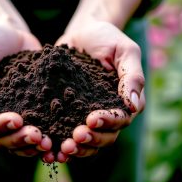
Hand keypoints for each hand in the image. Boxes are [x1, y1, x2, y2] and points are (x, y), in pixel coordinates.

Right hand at [0, 22, 53, 161]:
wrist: (12, 34)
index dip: (0, 125)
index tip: (17, 120)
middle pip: (4, 139)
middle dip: (21, 139)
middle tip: (38, 136)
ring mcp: (16, 116)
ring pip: (21, 141)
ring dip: (34, 146)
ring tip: (49, 143)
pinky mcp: (34, 112)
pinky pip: (40, 130)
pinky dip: (47, 138)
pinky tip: (59, 140)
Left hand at [55, 21, 144, 160]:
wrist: (82, 33)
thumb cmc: (107, 38)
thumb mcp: (125, 50)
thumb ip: (132, 75)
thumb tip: (133, 105)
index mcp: (123, 102)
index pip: (120, 119)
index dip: (108, 122)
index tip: (91, 118)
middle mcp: (106, 112)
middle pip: (104, 137)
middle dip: (91, 140)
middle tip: (74, 137)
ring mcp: (85, 115)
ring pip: (86, 141)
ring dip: (76, 148)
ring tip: (61, 149)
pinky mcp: (67, 113)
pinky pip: (64, 133)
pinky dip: (58, 143)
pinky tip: (48, 149)